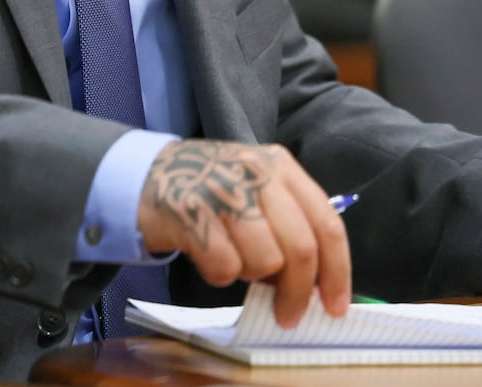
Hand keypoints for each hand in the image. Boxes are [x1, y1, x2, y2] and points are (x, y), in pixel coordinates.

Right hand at [137, 140, 349, 327]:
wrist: (144, 175)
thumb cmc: (209, 191)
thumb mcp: (256, 188)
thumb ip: (289, 223)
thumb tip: (316, 282)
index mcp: (279, 166)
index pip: (326, 223)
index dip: (337, 271)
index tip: (335, 306)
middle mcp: (256, 173)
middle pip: (300, 248)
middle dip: (298, 292)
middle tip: (287, 315)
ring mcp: (223, 191)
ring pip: (265, 260)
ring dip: (250, 274)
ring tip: (232, 259)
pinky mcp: (191, 212)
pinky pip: (224, 267)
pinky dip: (218, 274)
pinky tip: (206, 256)